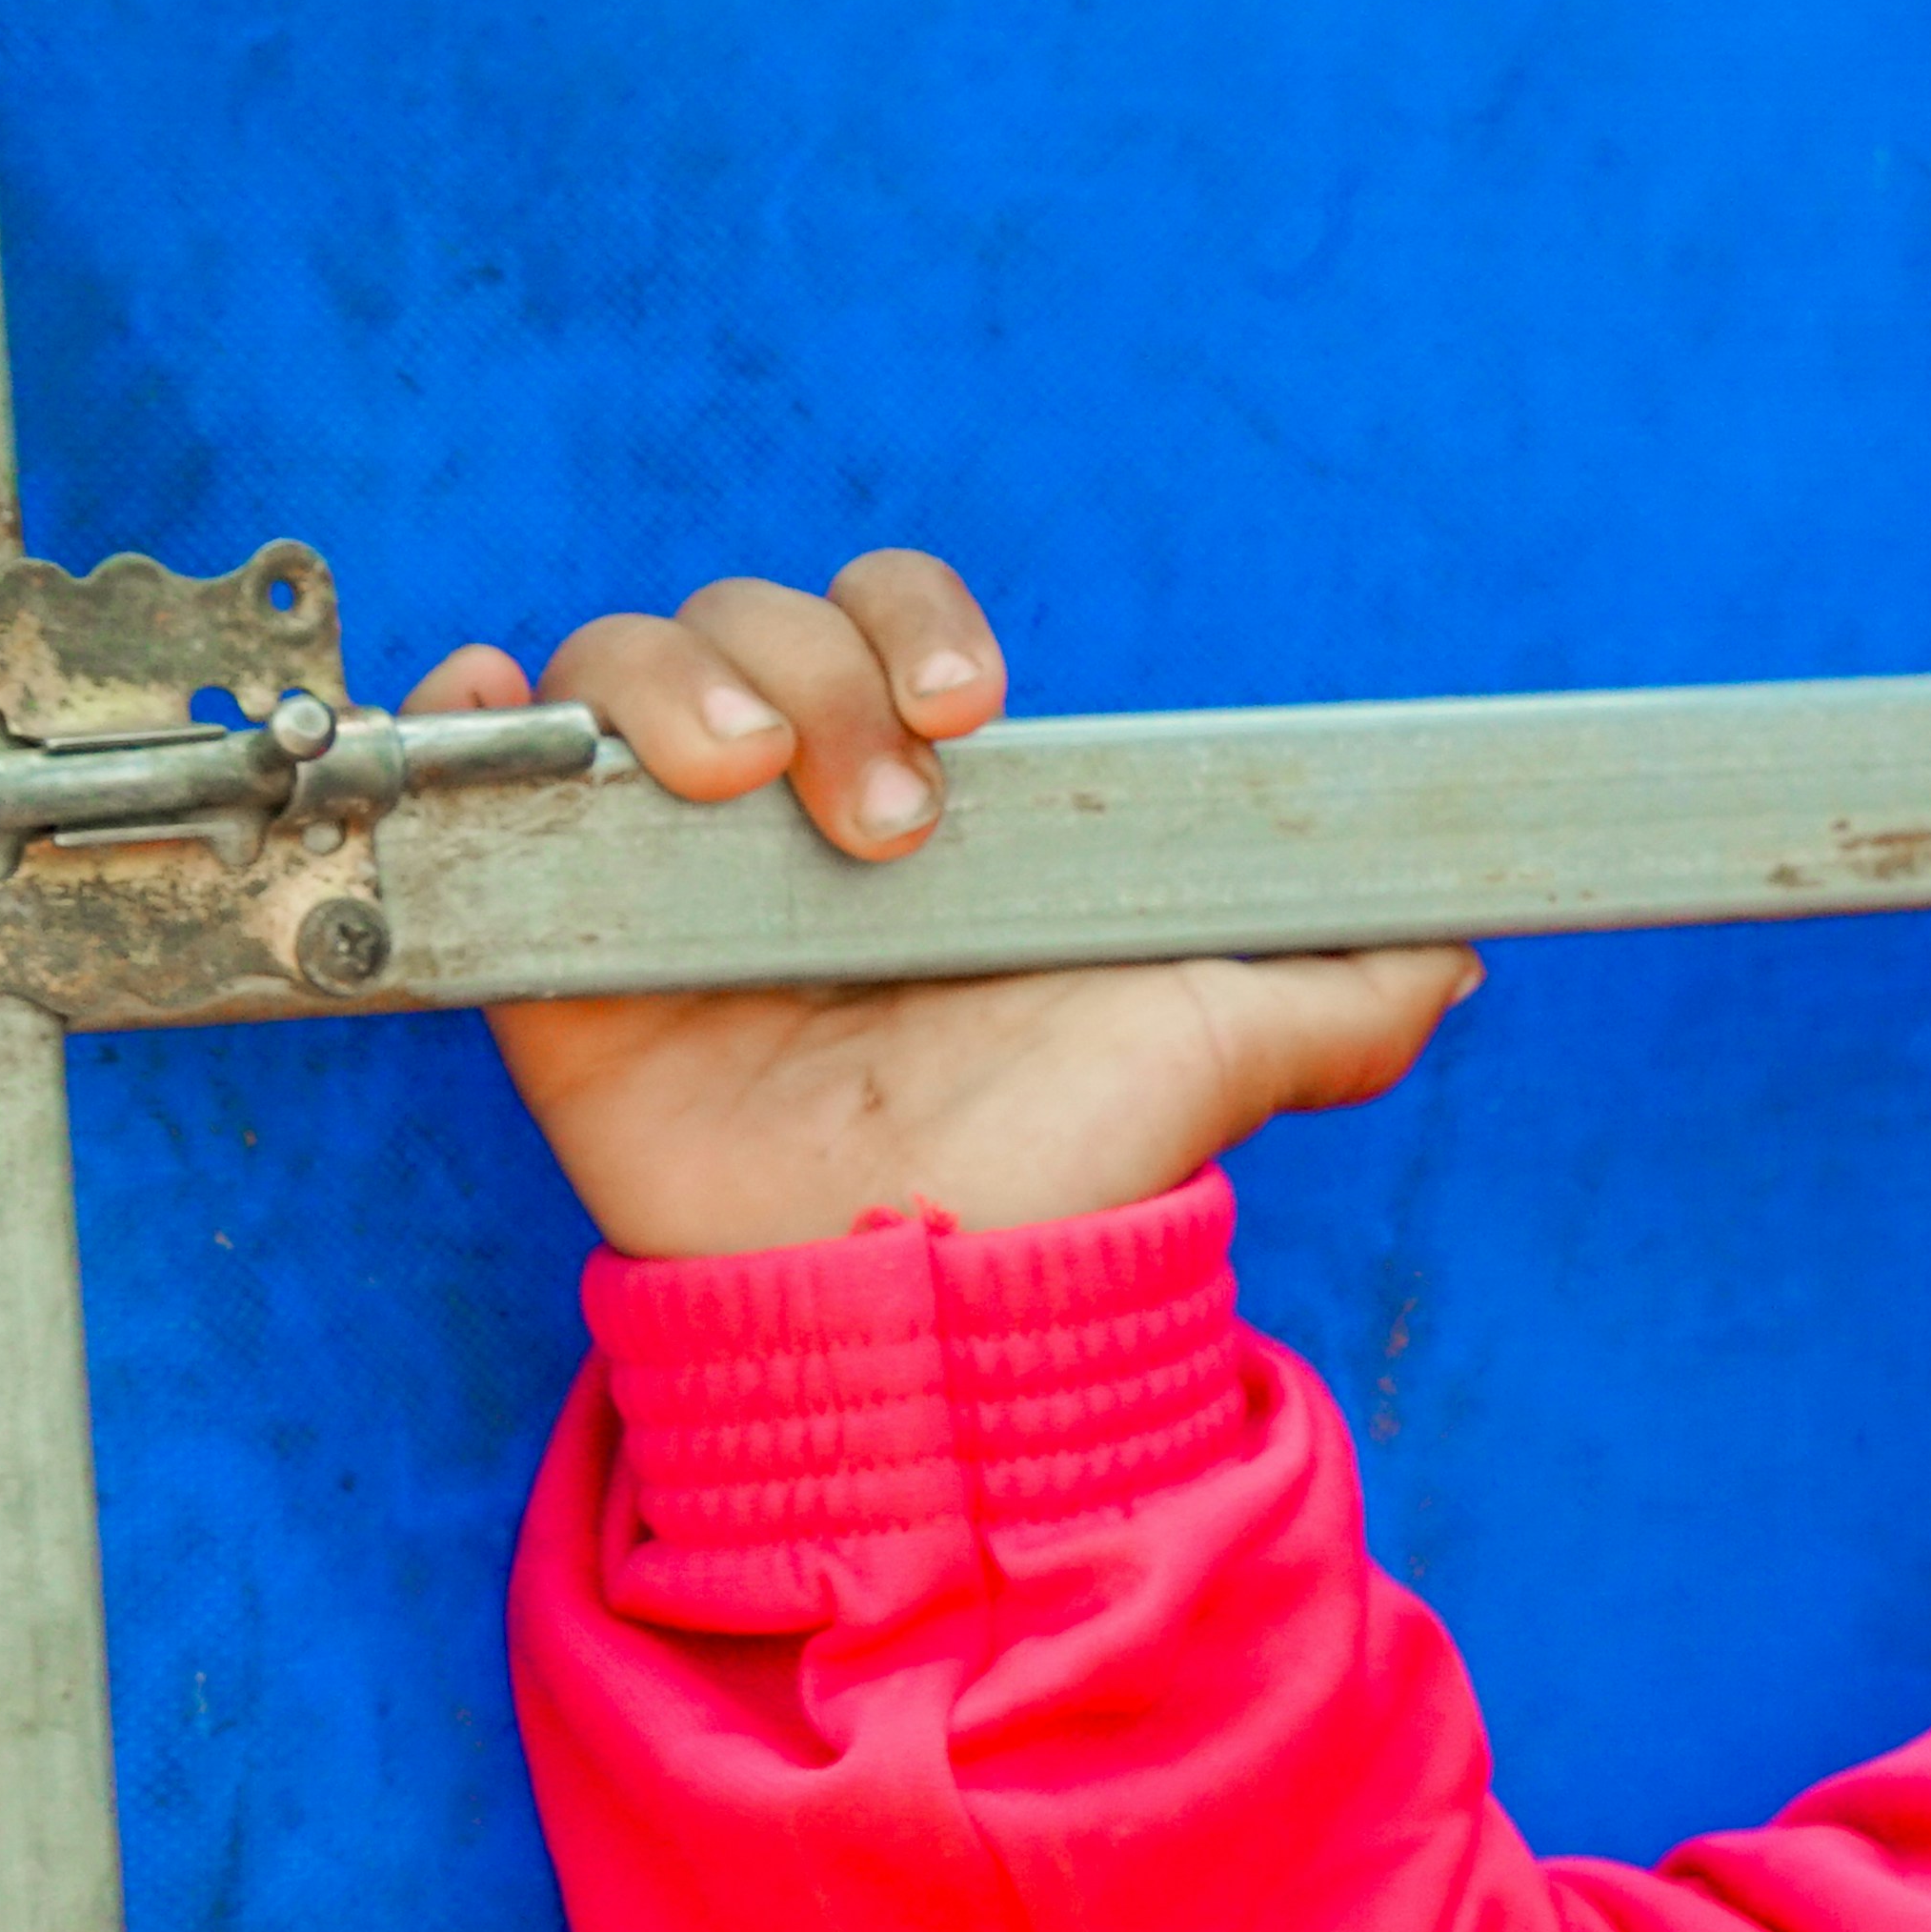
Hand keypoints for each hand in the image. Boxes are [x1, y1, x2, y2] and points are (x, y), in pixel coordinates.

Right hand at [424, 551, 1478, 1257]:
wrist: (936, 1311)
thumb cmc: (1066, 1179)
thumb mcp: (1227, 1052)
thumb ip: (1341, 991)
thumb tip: (1459, 947)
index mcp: (929, 811)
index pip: (889, 626)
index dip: (910, 620)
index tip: (968, 703)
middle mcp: (786, 821)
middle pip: (746, 624)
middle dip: (804, 666)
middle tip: (872, 805)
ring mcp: (662, 879)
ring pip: (617, 674)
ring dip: (669, 684)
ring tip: (735, 789)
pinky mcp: (554, 958)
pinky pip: (474, 785)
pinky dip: (471, 712)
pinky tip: (502, 705)